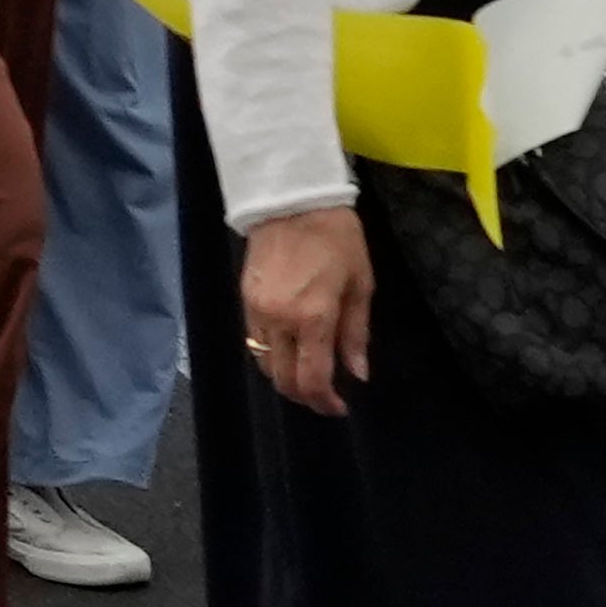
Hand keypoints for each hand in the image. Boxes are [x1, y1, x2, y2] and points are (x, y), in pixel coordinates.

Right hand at [237, 205, 372, 414]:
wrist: (291, 198)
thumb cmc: (337, 239)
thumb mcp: (361, 285)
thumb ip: (356, 334)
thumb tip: (356, 373)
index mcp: (312, 318)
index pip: (311, 378)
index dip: (324, 401)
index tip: (340, 407)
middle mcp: (278, 320)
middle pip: (282, 378)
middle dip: (304, 396)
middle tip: (325, 398)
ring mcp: (255, 309)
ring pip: (263, 362)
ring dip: (285, 376)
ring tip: (308, 374)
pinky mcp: (244, 298)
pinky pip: (254, 340)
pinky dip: (272, 354)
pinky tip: (290, 349)